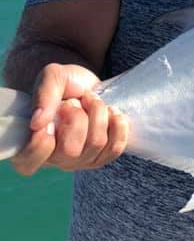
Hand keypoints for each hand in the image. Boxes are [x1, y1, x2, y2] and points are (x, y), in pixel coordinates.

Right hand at [11, 63, 128, 174]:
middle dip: (78, 117)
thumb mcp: (52, 78)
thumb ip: (43, 96)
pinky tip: (110, 113)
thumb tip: (37, 123)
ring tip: (91, 103)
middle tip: (74, 103)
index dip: (41, 142)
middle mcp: (53, 159)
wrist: (87, 84)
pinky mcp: (102, 156)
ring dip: (98, 114)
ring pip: (96, 144)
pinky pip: (115, 148)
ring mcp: (79, 161)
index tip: (53, 115)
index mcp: (28, 145)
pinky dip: (117, 125)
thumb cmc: (64, 83)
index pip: (28, 163)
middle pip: (71, 150)